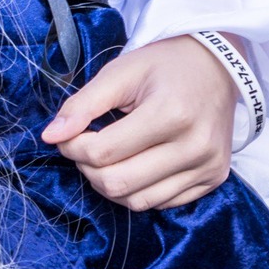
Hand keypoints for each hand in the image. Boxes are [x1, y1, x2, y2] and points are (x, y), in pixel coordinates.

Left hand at [41, 35, 236, 211]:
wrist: (218, 65)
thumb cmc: (164, 65)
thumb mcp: (120, 72)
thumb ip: (83, 104)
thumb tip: (50, 137)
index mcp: (171, 113)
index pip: (104, 152)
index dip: (73, 147)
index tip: (68, 134)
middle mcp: (194, 146)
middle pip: (118, 183)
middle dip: (88, 169)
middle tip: (83, 148)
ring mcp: (207, 167)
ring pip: (138, 202)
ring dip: (110, 185)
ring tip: (106, 157)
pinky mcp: (213, 179)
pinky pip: (162, 203)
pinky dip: (137, 191)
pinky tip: (133, 165)